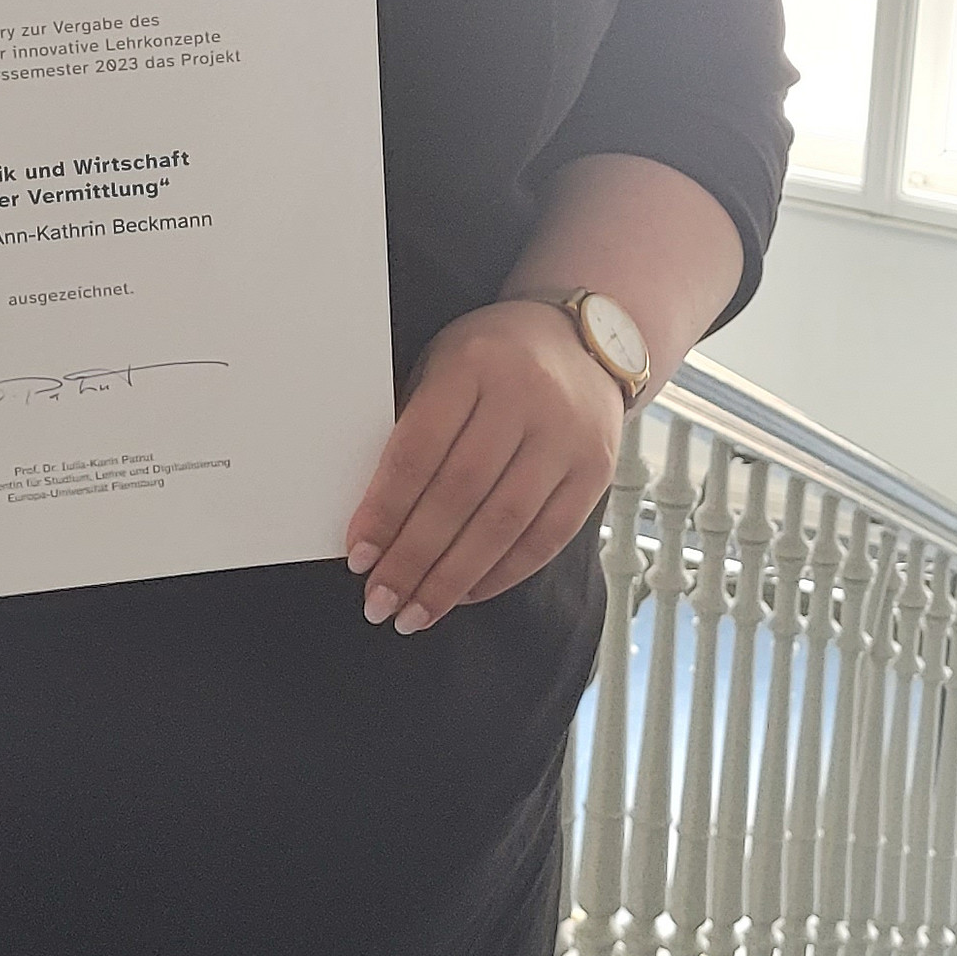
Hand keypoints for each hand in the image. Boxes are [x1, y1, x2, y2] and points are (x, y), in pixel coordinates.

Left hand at [343, 300, 625, 634]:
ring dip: (453, 578)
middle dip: (413, 557)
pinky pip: (546, 536)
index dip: (385, 509)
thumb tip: (374, 522)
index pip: (419, 450)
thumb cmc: (494, 360)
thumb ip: (415, 431)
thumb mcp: (443, 368)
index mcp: (472, 364)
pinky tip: (467, 594)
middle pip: (460, 494)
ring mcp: (568, 436)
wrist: (584, 342)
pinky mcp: (596, 470)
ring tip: (416, 613)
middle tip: (381, 601)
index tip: (359, 555)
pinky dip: (503, 573)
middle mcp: (525, 397)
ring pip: (503, 523)